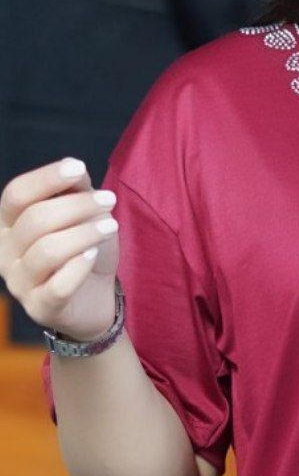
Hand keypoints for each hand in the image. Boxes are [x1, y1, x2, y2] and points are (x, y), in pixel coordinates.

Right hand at [0, 157, 119, 341]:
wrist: (95, 301)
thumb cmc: (84, 252)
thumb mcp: (83, 217)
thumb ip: (75, 191)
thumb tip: (75, 169)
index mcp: (8, 224)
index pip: (16, 194)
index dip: (45, 178)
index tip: (78, 167)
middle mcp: (5, 252)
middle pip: (35, 219)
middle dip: (77, 206)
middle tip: (109, 200)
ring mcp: (19, 283)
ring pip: (47, 250)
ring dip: (84, 233)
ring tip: (111, 226)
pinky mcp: (40, 308)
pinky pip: (58, 286)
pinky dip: (78, 267)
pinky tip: (94, 255)